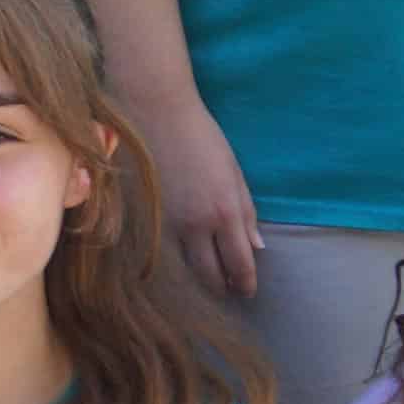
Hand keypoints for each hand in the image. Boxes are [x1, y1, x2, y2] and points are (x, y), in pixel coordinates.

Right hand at [135, 96, 259, 304]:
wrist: (154, 113)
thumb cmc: (201, 137)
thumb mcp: (233, 173)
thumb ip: (246, 211)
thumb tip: (257, 246)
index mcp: (224, 211)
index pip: (239, 263)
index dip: (245, 283)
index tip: (248, 291)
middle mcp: (196, 225)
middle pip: (210, 275)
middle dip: (223, 287)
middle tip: (230, 289)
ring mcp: (167, 223)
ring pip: (185, 267)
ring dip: (200, 276)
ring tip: (210, 277)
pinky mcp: (146, 217)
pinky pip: (166, 250)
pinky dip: (178, 259)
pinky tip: (184, 256)